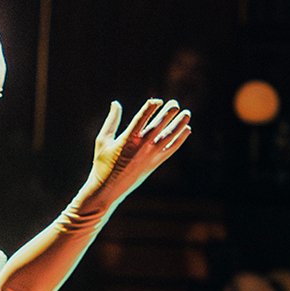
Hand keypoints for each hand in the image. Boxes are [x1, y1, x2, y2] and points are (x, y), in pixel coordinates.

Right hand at [77, 98, 191, 216]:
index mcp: (127, 139)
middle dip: (169, 112)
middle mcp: (141, 146)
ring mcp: (150, 156)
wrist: (108, 190)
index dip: (151, 106)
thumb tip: (116, 103)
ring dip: (179, 124)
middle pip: (159, 125)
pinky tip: (186, 130)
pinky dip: (180, 139)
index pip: (142, 118)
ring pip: (169, 136)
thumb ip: (111, 121)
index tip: (156, 100)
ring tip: (186, 113)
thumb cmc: (102, 164)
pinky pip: (171, 149)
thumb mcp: (103, 140)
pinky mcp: (155, 164)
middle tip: (175, 103)